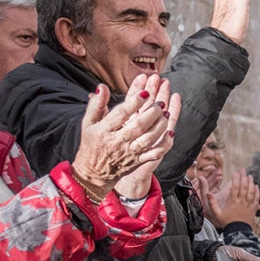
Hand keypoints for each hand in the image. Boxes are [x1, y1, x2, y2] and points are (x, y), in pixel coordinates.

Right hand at [72, 76, 178, 199]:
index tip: (145, 93)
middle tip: (160, 102)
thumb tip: (102, 87)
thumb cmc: (91, 144)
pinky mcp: (138, 161)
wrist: (92, 173)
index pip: (121, 114)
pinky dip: (164, 144)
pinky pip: (154, 153)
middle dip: (152, 112)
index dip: (134, 102)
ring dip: (160, 125)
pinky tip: (170, 133)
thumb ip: (96, 105)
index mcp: (104, 130)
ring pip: (148, 139)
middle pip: (138, 125)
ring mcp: (129, 152)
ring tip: (166, 113)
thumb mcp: (88, 123)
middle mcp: (117, 141)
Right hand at [210, 171, 259, 226]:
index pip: (235, 187)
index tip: (235, 173)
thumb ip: (211, 203)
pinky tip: (256, 186)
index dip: (235, 179)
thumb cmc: (226, 222)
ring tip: (250, 176)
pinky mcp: (253, 208)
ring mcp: (248, 205)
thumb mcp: (215, 214)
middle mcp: (241, 202)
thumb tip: (208, 193)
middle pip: (244, 187)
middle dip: (243, 177)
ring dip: (251, 182)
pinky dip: (257, 191)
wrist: (238, 232)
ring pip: (251, 191)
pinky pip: (256, 198)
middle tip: (243, 170)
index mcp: (232, 202)